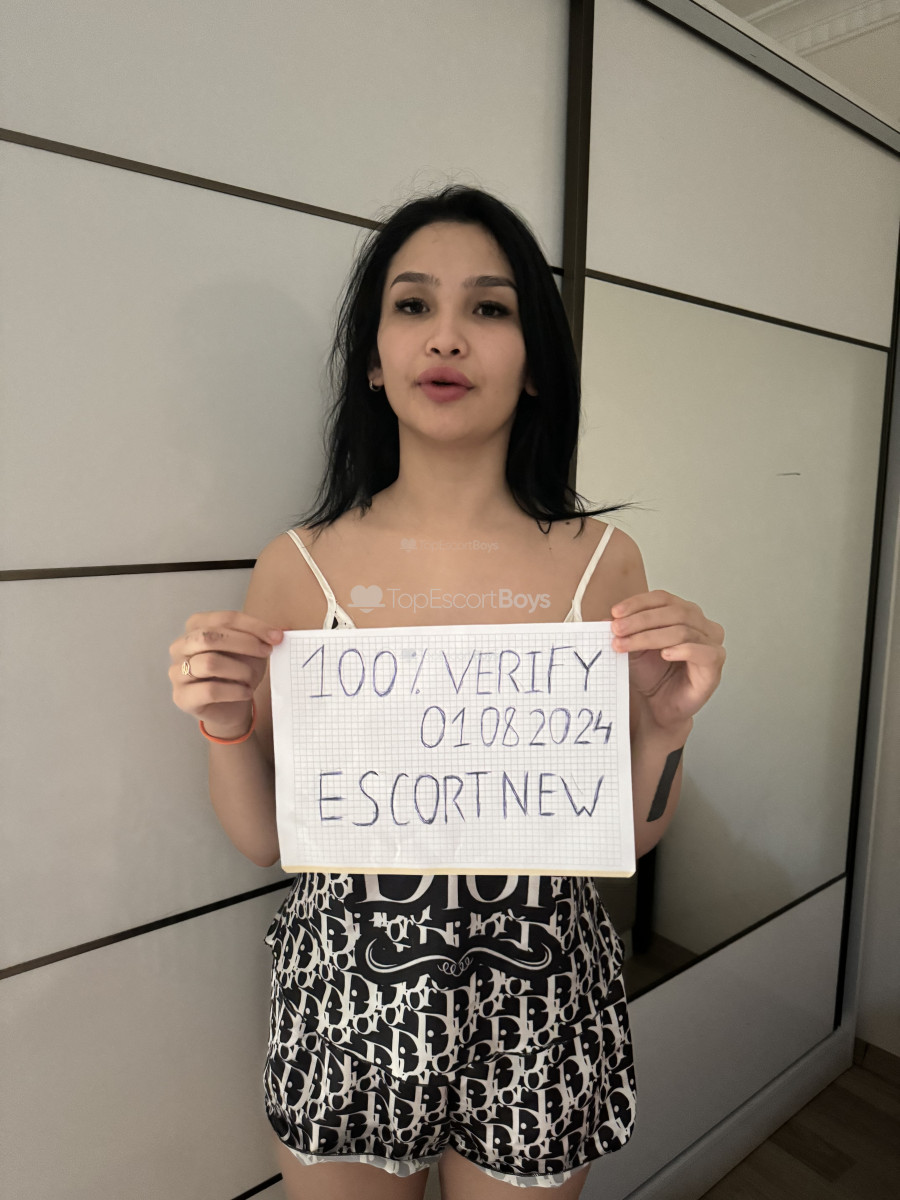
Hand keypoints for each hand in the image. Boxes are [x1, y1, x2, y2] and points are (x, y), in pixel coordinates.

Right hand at [169, 611, 282, 737]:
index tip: (276, 636)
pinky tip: (245, 692)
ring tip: (251, 678)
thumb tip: (282, 631)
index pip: (225, 618)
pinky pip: (210, 690)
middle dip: (244, 643)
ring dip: (239, 670)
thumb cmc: (238, 672)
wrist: (231, 707)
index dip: (253, 626)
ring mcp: (177, 672)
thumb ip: (262, 637)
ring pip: (209, 663)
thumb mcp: (252, 651)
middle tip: (266, 652)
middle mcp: (180, 646)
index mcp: (196, 626)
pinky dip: (235, 691)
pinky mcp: (182, 697)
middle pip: (210, 637)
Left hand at [610, 590, 724, 730]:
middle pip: (674, 612)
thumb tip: (607, 619)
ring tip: (627, 644)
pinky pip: (703, 652)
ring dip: (650, 636)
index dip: (638, 603)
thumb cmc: (652, 675)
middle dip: (640, 620)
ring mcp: (711, 644)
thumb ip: (624, 631)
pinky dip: (683, 650)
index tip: (615, 613)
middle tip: (617, 629)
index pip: (663, 598)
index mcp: (684, 613)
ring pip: (683, 631)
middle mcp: (701, 625)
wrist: (658, 706)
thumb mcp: (633, 647)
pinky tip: (665, 654)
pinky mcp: (714, 665)